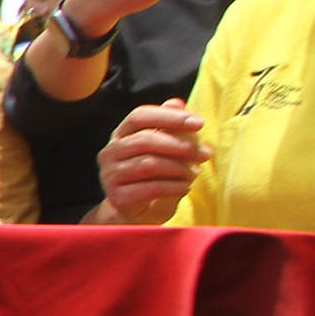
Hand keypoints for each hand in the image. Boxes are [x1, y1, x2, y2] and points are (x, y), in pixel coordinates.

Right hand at [95, 101, 207, 224]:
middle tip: (204, 154)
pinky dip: (174, 187)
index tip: (199, 123)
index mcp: (120, 135)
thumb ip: (169, 126)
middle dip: (180, 145)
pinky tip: (186, 187)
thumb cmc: (153, 176)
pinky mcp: (117, 197)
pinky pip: (150, 188)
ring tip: (195, 173)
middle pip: (144, 140)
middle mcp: (110, 152)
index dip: (169, 117)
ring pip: (148, 164)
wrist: (137, 213)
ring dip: (179, 168)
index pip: (139, 116)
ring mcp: (110, 175)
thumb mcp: (164, 149)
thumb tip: (176, 102)